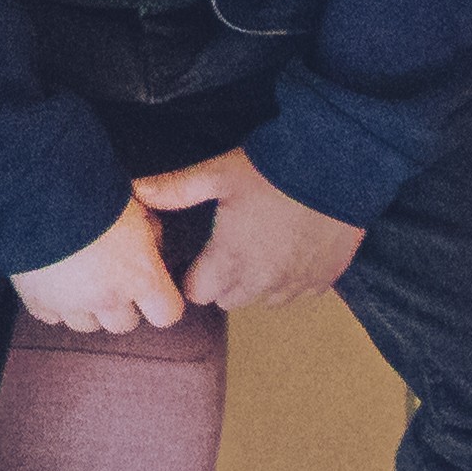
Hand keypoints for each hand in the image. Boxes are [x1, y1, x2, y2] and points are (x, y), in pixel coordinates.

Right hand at [13, 202, 190, 332]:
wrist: (35, 191)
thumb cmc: (91, 191)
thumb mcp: (135, 202)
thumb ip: (149, 230)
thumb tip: (152, 244)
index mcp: (140, 276)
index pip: (167, 313)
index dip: (161, 301)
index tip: (151, 287)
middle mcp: (108, 299)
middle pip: (125, 323)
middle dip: (120, 304)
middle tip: (109, 276)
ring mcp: (71, 305)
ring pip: (87, 325)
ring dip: (86, 307)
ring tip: (76, 276)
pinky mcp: (37, 303)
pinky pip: (52, 316)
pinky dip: (53, 302)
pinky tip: (49, 276)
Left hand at [134, 146, 367, 309]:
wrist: (335, 169)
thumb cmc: (270, 171)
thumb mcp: (217, 174)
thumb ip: (175, 189)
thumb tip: (136, 192)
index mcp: (230, 260)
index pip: (196, 293)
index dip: (192, 275)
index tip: (196, 257)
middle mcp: (262, 283)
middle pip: (228, 300)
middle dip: (223, 280)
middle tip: (228, 247)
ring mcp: (296, 286)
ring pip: (263, 301)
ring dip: (257, 283)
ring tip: (260, 247)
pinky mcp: (324, 283)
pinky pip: (297, 294)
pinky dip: (290, 280)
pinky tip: (290, 251)